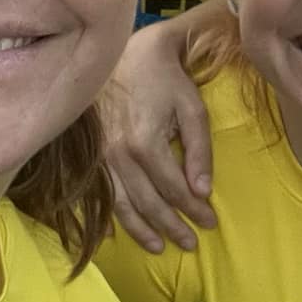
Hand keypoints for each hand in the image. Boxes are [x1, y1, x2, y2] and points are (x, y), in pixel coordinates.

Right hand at [101, 20, 216, 251]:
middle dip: (172, 227)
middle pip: (148, 203)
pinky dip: (109, 217)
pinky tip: (117, 234)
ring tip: (161, 248)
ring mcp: (100, 157)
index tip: (210, 222)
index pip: (175, 189)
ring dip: (142, 230)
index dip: (194, 210)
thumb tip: (203, 191)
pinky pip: (98, 194)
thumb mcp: (192, 107)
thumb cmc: (163, 79)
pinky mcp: (90, 155)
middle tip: (191, 244)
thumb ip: (199, 150)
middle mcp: (118, 156)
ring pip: (121, 205)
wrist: (121, 54)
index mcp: (145, 143)